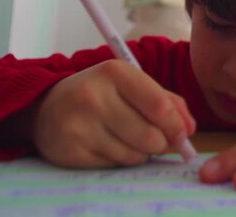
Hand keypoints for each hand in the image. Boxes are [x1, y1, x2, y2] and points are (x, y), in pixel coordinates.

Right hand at [33, 59, 194, 167]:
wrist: (46, 108)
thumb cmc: (100, 94)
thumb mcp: (131, 84)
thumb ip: (167, 101)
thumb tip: (189, 130)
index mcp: (115, 72)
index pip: (159, 105)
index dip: (177, 126)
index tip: (183, 135)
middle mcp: (94, 96)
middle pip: (151, 136)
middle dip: (161, 143)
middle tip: (155, 139)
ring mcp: (80, 124)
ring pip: (135, 154)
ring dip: (141, 152)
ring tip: (127, 138)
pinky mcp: (71, 150)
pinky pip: (115, 165)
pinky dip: (120, 159)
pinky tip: (108, 145)